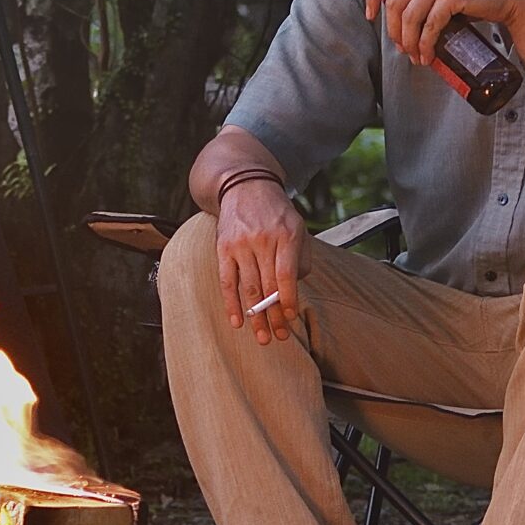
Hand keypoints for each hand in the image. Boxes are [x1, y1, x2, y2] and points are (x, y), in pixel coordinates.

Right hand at [215, 176, 306, 344]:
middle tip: (278, 337)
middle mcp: (262, 239)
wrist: (246, 186)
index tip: (290, 318)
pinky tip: (237, 322)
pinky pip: (227, 281)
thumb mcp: (298, 228)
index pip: (285, 274)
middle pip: (268, 285)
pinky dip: (231, 304)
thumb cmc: (276, 213)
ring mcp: (240, 244)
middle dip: (273, 316)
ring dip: (255, 316)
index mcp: (286, 234)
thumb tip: (293, 290)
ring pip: (248, 288)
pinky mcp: (223, 248)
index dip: (287, 299)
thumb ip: (301, 258)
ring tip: (262, 337)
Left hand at [364, 0, 524, 72]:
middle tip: (403, 50)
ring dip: (410, 43)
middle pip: (394, 5)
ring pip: (409, 17)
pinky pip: (430, 25)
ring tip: (417, 57)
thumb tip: (399, 30)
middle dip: (394, 32)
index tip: (370, 17)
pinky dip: (425, 44)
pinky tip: (428, 54)